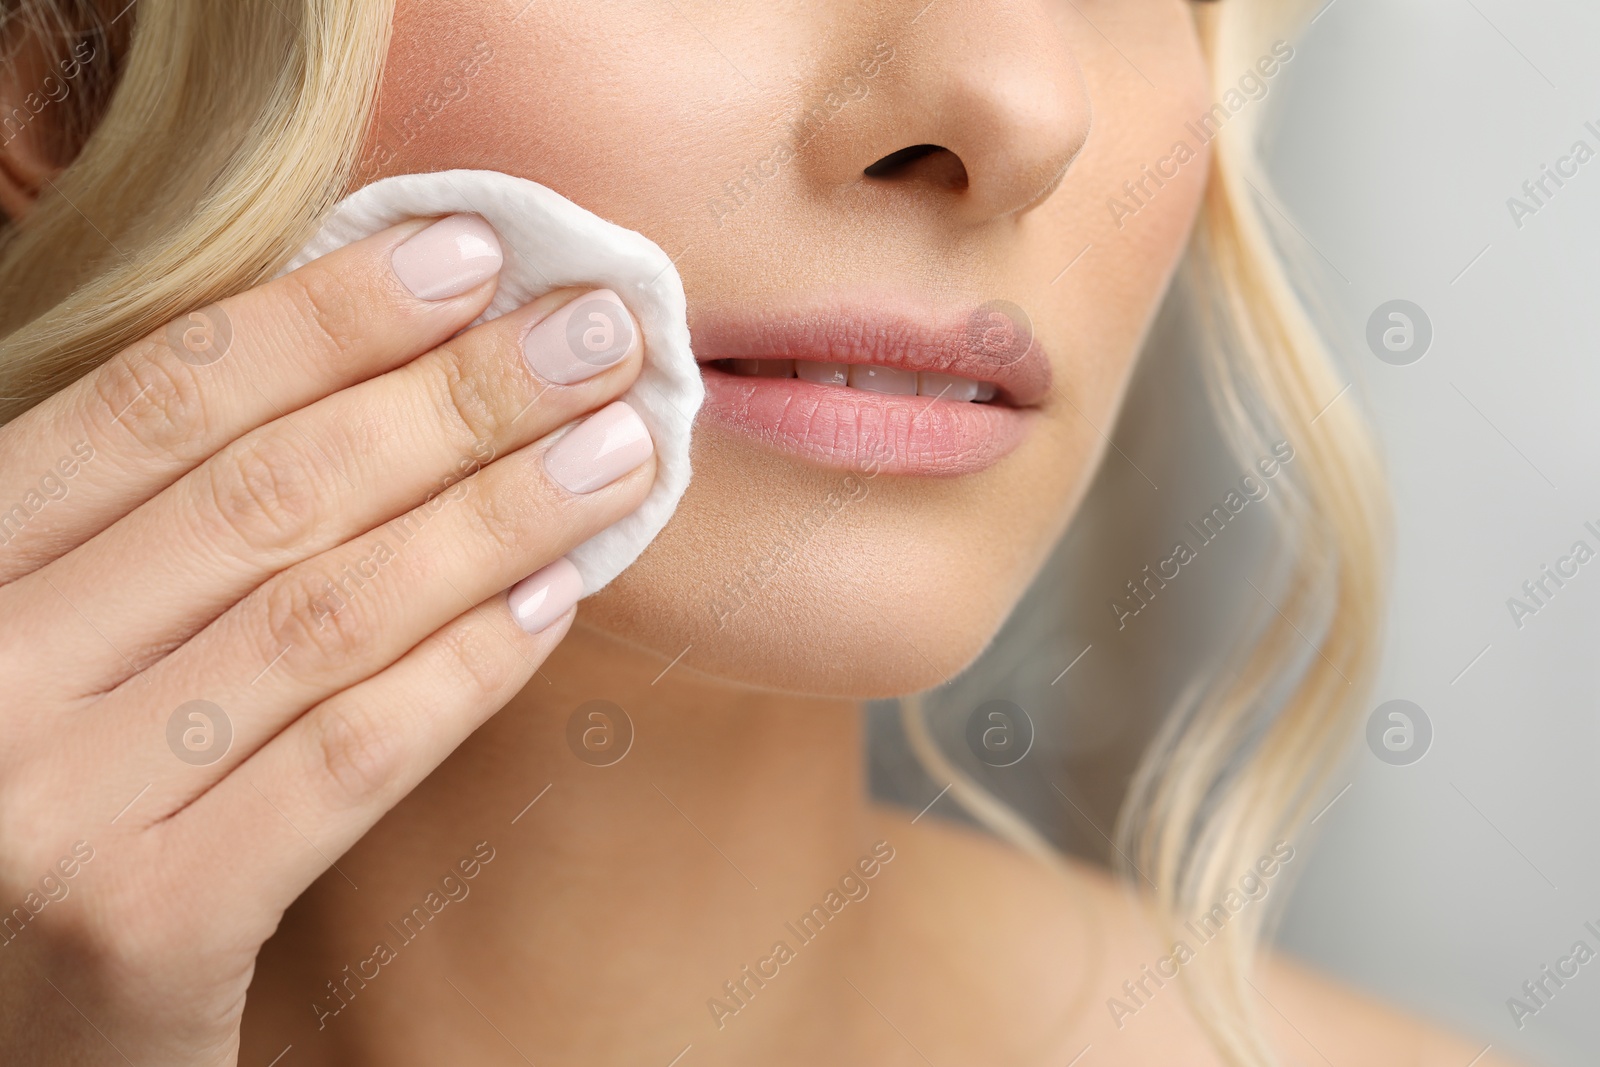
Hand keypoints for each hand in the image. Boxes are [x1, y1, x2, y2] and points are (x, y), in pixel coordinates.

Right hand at [0, 215, 653, 1064]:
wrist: (18, 1034)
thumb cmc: (66, 795)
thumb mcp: (75, 634)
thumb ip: (181, 520)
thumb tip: (396, 365)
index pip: (162, 398)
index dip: (331, 315)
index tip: (473, 256)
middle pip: (266, 492)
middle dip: (457, 397)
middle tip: (599, 334)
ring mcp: (49, 803)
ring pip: (325, 613)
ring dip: (496, 516)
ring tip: (617, 451)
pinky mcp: (147, 918)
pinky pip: (350, 755)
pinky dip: (467, 665)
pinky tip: (558, 598)